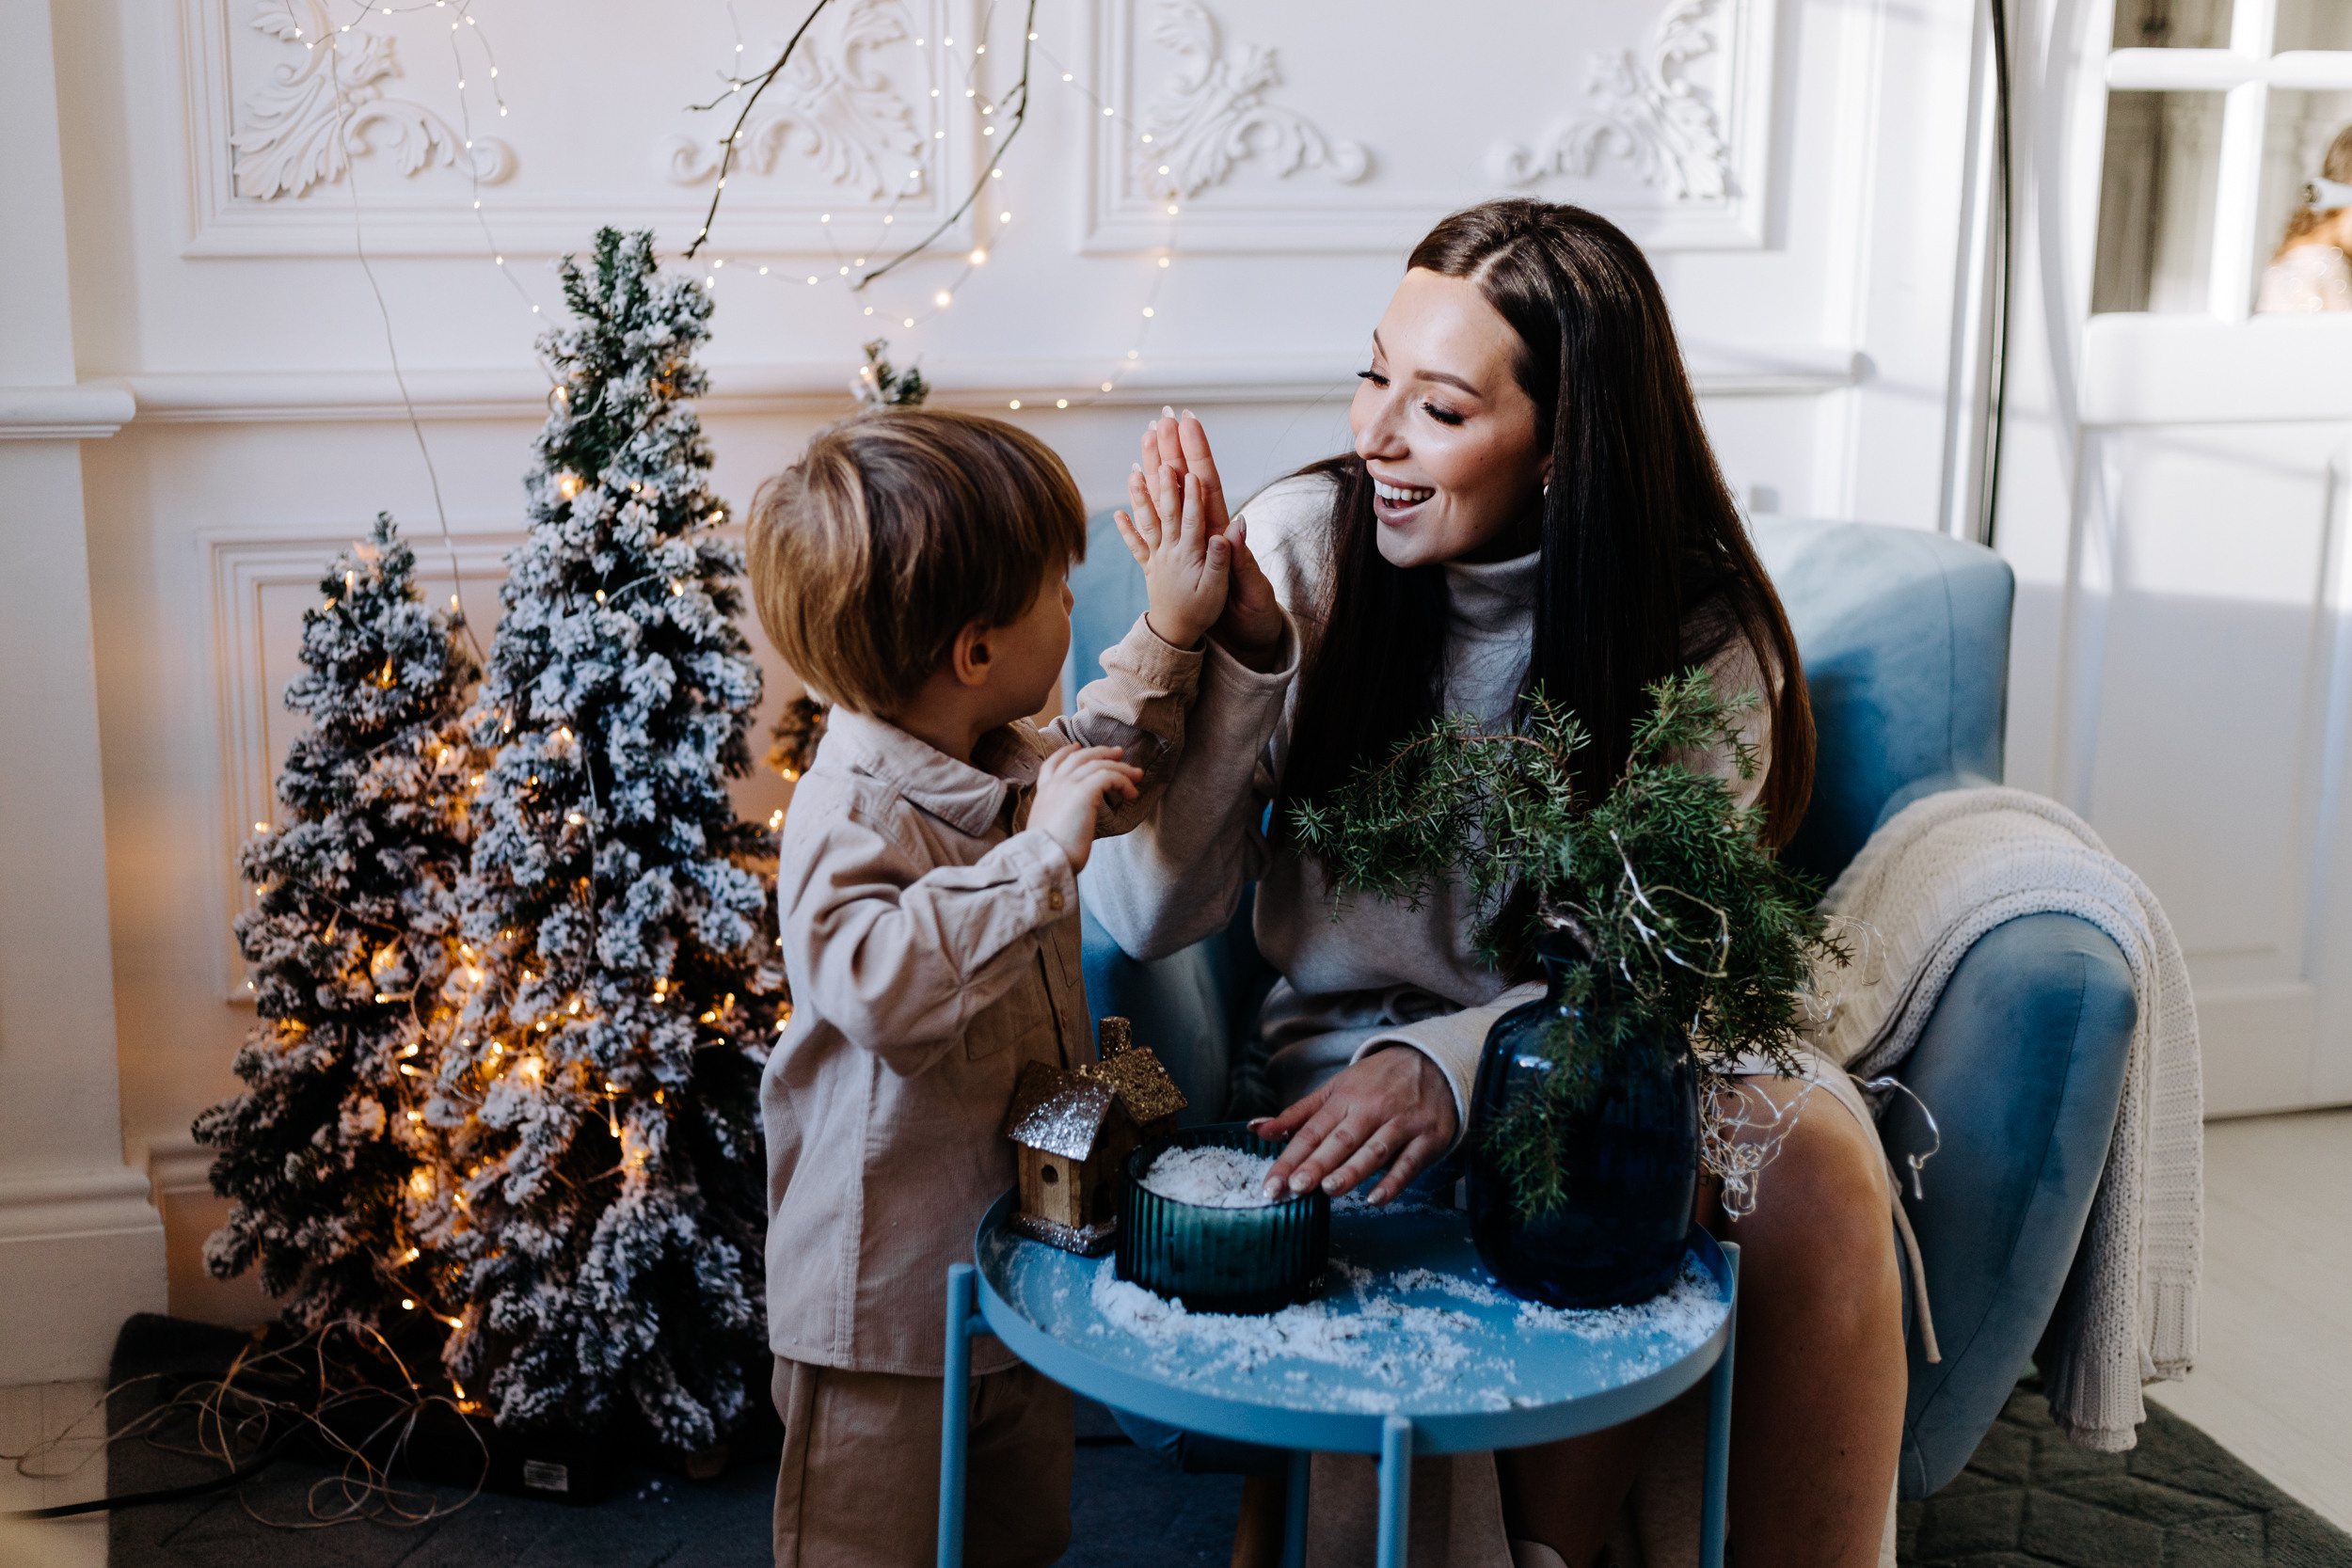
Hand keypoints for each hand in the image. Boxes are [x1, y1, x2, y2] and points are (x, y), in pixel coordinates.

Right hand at [1028, 744, 1141, 873]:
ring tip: (1136, 774)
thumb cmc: (1049, 854)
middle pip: (1079, 757)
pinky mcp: (1084, 791)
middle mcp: (1054, 784)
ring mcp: (1068, 785)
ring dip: (1120, 767)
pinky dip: (1123, 781)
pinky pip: (1109, 776)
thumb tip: (1070, 826)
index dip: (1066, 752)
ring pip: (1098, 764)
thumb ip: (1056, 820)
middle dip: (1100, 752)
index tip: (1077, 747)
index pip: (1052, 764)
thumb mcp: (1048, 831)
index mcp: (1043, 793)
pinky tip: (1132, 793)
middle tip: (1118, 753)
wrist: (1045, 859)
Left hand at [1116, 451, 1224, 650]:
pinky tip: (1117, 512)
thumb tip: (1229, 531)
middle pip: (1166, 512)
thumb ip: (1221, 560)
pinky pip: (1135, 545)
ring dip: (1140, 497)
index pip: (1191, 520)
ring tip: (1133, 471)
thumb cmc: (1201, 610)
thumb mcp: (1217, 589)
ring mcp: (1157, 556)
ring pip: (1147, 522)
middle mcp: (1169, 551)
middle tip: (1163, 458)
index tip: (1191, 472)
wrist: (1175, 633)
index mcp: (1189, 555)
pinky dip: (1126, 529)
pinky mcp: (1149, 564)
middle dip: (1164, 483)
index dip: (1192, 496)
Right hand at [1142, 409, 1282, 660]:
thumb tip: (1238, 527)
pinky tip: (1128, 491)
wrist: (1250, 638)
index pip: (1208, 484)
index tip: (1188, 421)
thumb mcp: (1251, 590)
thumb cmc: (1255, 615)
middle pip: (1186, 481)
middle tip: (1163, 414)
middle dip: (1174, 446)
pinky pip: (1153, 528)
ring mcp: (1191, 543)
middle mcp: (1206, 532)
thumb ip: (1242, 560)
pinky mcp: (1180, 558)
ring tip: (1143, 439)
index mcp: (1222, 535)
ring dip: (1156, 468)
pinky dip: (1140, 508)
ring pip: (1168, 498)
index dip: (1198, 452)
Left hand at [1250, 1047, 1458, 1204]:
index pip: (1312, 1132)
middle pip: (1341, 1140)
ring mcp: (1402, 1123)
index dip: (1290, 1159)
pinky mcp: (1428, 1138)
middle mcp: (1372, 1109)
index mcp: (1345, 1098)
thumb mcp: (1336, 1089)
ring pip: (1374, 1150)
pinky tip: (1375, 1199)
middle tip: (1294, 1188)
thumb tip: (1257, 1130)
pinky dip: (1394, 1181)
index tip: (1272, 1184)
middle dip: (1317, 1165)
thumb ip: (1298, 1115)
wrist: (1434, 1061)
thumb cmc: (1377, 1081)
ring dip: (1352, 1171)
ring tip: (1329, 1189)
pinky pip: (1410, 1163)